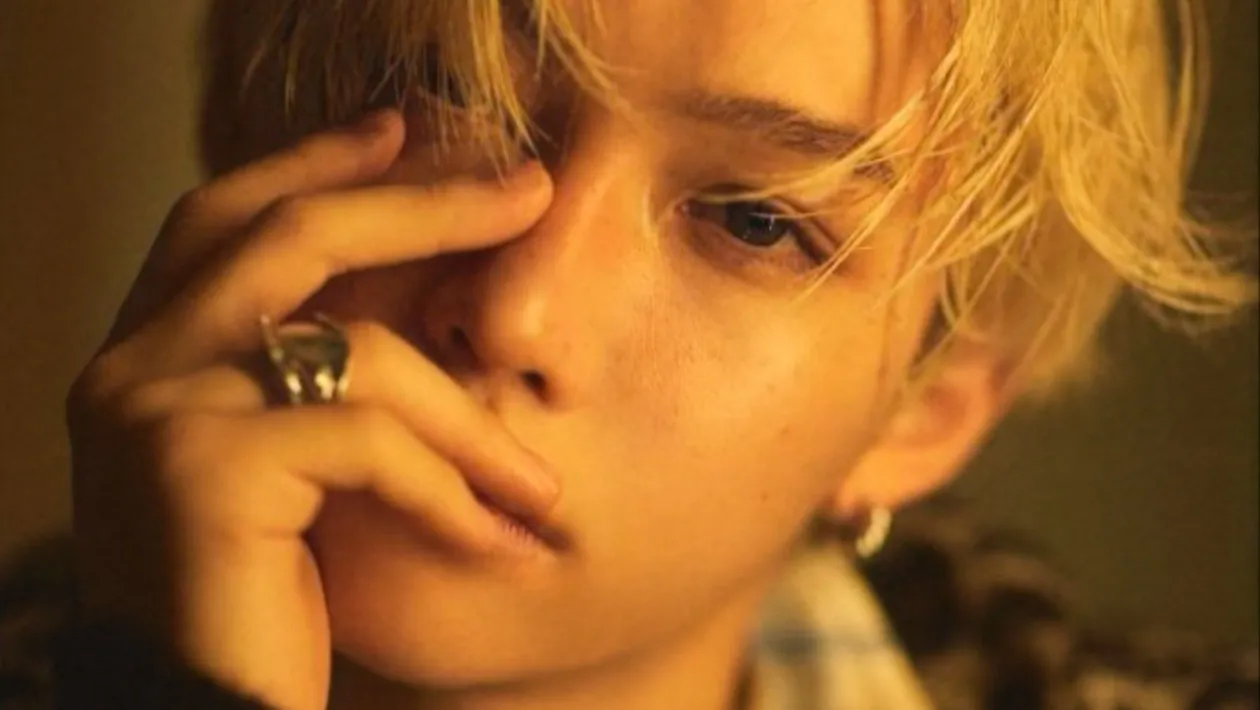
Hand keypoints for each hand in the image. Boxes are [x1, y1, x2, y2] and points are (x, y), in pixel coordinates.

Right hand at [64, 110, 557, 709]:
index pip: (226, 218)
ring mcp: (154, 412)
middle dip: (424, 204)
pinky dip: (454, 494)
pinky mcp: (200, 471)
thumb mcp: (288, 477)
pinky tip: (506, 547)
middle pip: (292, 235)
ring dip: (475, 426)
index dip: (317, 164)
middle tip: (528, 190)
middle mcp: (131, 368)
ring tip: (543, 491)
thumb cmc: (258, 613)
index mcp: (147, 358)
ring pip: (362, 356)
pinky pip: (371, 443)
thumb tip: (430, 303)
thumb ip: (316, 386)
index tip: (406, 132)